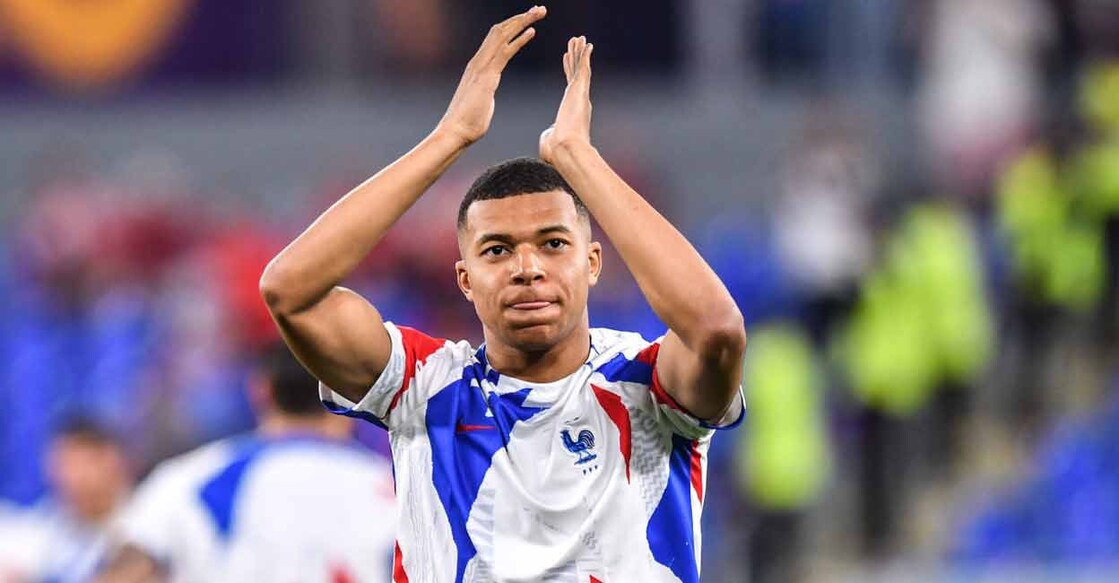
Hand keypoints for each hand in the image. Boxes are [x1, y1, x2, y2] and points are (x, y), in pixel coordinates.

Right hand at [437, 6, 545, 147]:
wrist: (456, 131)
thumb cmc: (468, 121)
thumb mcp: (479, 100)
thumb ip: (484, 91)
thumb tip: (485, 92)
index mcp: (478, 66)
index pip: (496, 38)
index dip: (513, 26)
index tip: (528, 19)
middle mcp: (478, 61)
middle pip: (500, 30)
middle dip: (520, 17)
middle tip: (539, 9)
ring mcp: (481, 67)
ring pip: (502, 35)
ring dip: (522, 22)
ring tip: (539, 12)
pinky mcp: (487, 76)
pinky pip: (504, 52)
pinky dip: (519, 40)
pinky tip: (532, 32)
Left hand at [540, 36, 592, 164]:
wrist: (565, 149)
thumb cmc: (557, 151)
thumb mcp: (549, 140)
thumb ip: (548, 135)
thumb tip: (547, 139)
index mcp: (571, 109)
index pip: (569, 85)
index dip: (568, 70)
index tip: (566, 58)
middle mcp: (579, 100)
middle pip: (575, 73)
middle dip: (574, 56)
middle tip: (574, 43)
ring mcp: (580, 94)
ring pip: (580, 68)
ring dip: (579, 52)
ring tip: (578, 38)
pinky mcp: (580, 91)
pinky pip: (583, 69)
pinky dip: (584, 56)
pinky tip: (585, 44)